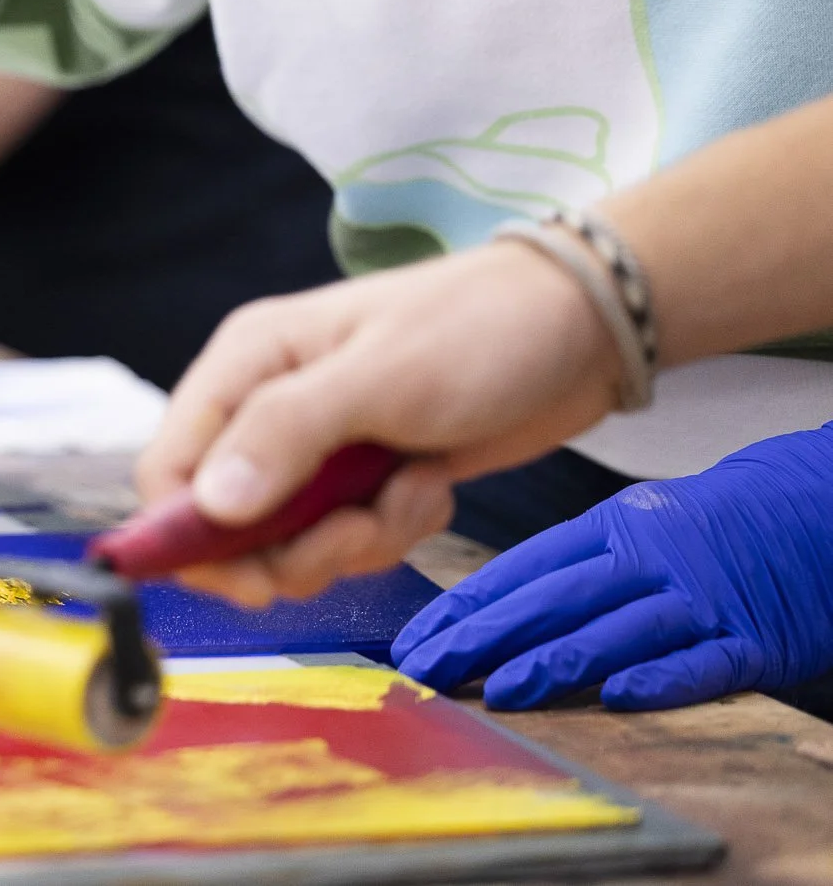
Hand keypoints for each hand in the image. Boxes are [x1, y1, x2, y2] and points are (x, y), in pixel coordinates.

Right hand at [135, 241, 622, 606]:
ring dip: (356, 540)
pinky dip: (391, 530)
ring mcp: (317, 447)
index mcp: (247, 364)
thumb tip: (209, 505)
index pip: (170, 468)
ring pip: (291, 543)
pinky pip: (346, 541)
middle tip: (357, 534)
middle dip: (294, 548)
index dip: (190, 532)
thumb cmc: (479, 330)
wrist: (582, 330)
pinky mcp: (363, 478)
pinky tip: (431, 484)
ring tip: (412, 492)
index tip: (251, 575)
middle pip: (226, 522)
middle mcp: (267, 407)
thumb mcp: (382, 379)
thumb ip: (288, 435)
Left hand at [395, 426, 832, 708]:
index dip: (464, 608)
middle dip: (484, 638)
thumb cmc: (707, 527)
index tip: (413, 641)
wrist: (814, 507)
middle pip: (555, 599)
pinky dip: (663, 678)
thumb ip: (570, 564)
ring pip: (618, 630)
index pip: (521, 570)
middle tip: (427, 671)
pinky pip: (704, 661)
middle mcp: (649, 558)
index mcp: (611, 529)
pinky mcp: (755, 638)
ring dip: (556, 662)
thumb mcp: (634, 526)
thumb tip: (483, 608)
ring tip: (500, 690)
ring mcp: (701, 597)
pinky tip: (621, 698)